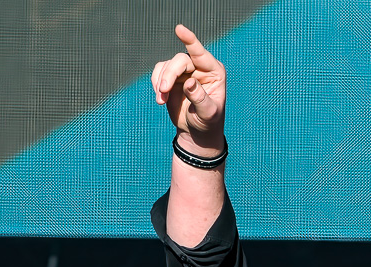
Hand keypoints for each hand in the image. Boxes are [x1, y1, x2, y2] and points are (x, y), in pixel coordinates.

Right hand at [152, 24, 226, 153]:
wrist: (196, 132)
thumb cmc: (208, 123)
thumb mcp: (208, 114)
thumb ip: (200, 99)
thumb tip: (189, 83)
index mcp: (214, 72)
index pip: (200, 53)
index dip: (189, 40)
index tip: (179, 29)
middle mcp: (200, 67)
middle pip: (180, 60)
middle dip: (169, 74)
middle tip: (162, 91)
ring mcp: (185, 71)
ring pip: (166, 65)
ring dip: (161, 82)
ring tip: (161, 100)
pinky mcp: (172, 77)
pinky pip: (159, 72)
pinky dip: (156, 84)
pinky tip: (160, 99)